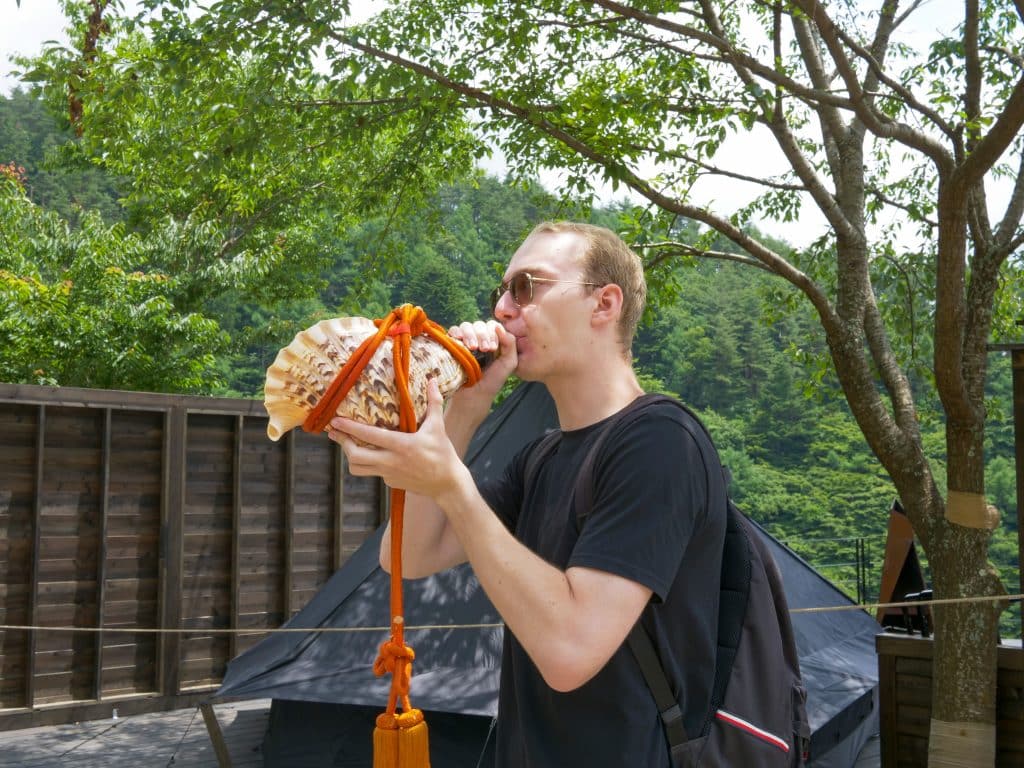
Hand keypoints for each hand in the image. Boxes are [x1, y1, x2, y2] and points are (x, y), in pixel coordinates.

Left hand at [327, 378, 468, 500]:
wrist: (447, 484)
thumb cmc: (443, 453)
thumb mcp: (438, 427)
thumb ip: (434, 402)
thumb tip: (432, 379)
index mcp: (402, 445)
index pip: (369, 436)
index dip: (350, 428)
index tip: (335, 421)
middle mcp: (391, 461)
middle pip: (355, 455)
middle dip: (342, 443)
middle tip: (334, 433)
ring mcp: (389, 474)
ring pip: (358, 468)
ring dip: (350, 456)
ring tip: (347, 444)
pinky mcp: (390, 483)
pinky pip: (373, 472)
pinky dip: (369, 463)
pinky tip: (372, 454)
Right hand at [448, 320, 517, 402]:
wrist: (474, 396)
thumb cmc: (492, 382)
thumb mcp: (509, 363)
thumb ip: (510, 343)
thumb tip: (498, 326)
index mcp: (493, 341)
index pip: (493, 326)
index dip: (493, 333)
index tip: (492, 348)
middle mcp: (479, 339)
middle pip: (479, 324)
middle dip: (482, 334)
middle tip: (484, 349)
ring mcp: (465, 341)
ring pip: (466, 326)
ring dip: (470, 334)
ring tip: (472, 347)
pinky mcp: (452, 345)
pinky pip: (452, 331)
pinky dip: (456, 333)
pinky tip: (459, 340)